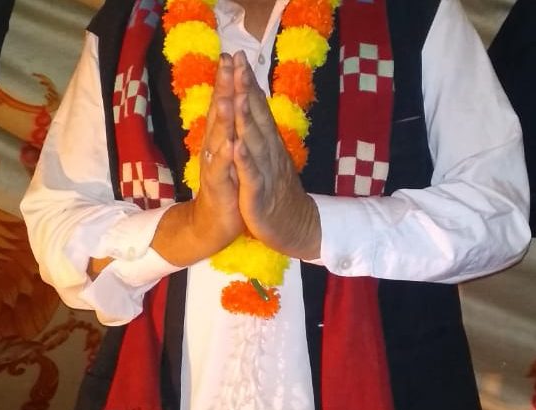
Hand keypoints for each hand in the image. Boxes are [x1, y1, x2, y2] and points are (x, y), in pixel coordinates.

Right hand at [190, 53, 243, 251]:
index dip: (227, 81)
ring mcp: (215, 167)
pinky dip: (227, 159)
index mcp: (220, 139)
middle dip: (223, 89)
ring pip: (218, 139)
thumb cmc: (227, 186)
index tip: (232, 55)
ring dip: (223, 119)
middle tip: (227, 62)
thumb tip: (232, 99)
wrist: (213, 223)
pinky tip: (231, 146)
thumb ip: (229, 128)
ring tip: (229, 97)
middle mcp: (215, 148)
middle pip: (219, 114)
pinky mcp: (219, 188)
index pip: (224, 105)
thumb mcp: (230, 153)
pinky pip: (221, 172)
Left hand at [231, 52, 320, 259]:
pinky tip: (238, 146)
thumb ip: (264, 133)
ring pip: (255, 142)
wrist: (297, 228)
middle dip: (248, 89)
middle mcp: (270, 153)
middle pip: (258, 117)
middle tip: (239, 62)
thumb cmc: (280, 193)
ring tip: (239, 95)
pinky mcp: (258, 196)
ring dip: (247, 119)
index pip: (259, 108)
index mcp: (270, 144)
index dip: (249, 83)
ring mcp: (265, 173)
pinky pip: (252, 176)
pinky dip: (245, 160)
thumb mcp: (272, 158)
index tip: (240, 56)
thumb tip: (257, 105)